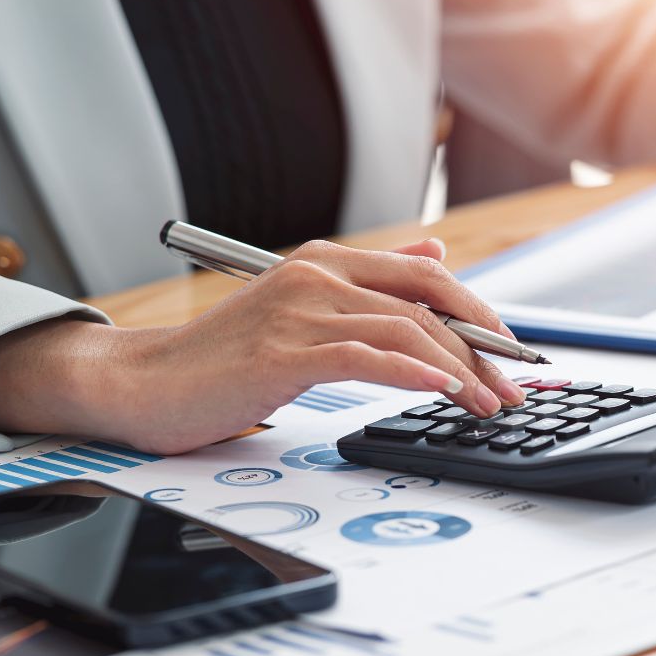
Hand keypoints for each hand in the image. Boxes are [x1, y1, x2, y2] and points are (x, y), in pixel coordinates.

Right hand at [0, 238, 526, 453]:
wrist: (142, 386)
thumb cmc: (224, 359)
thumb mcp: (305, 310)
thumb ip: (373, 282)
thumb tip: (438, 250)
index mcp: (326, 264)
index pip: (428, 275)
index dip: (480, 312)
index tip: (512, 352)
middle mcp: (317, 277)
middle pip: (427, 303)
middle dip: (482, 347)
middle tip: (513, 387)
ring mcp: (299, 311)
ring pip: (405, 332)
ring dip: (459, 372)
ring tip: (487, 404)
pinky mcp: (282, 352)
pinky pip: (365, 357)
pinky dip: (412, 374)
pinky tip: (442, 391)